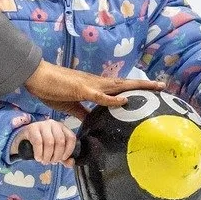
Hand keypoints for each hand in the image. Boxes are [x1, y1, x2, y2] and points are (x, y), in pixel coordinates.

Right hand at [13, 119, 76, 164]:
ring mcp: (42, 125)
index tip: (63, 159)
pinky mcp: (32, 128)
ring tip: (44, 161)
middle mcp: (53, 124)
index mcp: (62, 128)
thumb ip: (64, 158)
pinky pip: (38, 142)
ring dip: (47, 156)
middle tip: (51, 161)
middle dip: (56, 155)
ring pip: (50, 142)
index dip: (69, 150)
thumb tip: (71, 162)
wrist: (23, 141)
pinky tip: (38, 158)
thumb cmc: (42, 145)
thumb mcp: (54, 151)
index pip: (71, 138)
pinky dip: (39, 153)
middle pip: (60, 141)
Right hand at [24, 62, 164, 118]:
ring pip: (118, 86)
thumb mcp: (71, 106)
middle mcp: (97, 83)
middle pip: (125, 84)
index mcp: (95, 88)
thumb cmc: (52, 89)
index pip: (120, 89)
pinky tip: (124, 100)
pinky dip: (113, 99)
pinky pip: (100, 95)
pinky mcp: (81, 90)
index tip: (151, 91)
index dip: (135, 90)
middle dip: (144, 85)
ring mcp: (90, 85)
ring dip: (136, 87)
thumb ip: (84, 113)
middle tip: (163, 86)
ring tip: (154, 87)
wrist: (37, 77)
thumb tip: (93, 122)